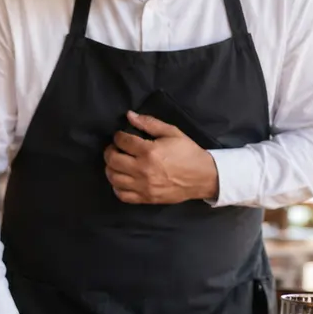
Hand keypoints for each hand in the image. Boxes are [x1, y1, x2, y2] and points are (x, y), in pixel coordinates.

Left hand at [104, 111, 219, 204]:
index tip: (120, 136)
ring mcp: (143, 186)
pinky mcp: (145, 198)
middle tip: (115, 149)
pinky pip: (121, 195)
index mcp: (149, 151)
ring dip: (110, 168)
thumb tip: (129, 115)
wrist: (203, 177)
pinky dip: (117, 187)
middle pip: (112, 160)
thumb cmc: (187, 152)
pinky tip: (122, 179)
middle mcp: (143, 169)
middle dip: (110, 151)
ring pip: (113, 178)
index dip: (118, 136)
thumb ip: (149, 123)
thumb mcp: (172, 132)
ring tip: (117, 163)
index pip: (122, 141)